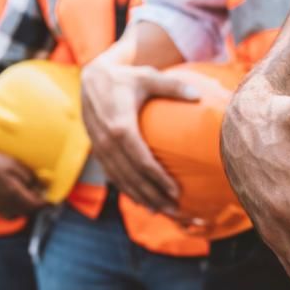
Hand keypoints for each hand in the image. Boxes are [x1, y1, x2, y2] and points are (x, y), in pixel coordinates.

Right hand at [0, 143, 46, 217]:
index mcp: (14, 193)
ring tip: (33, 200)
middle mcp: (7, 203)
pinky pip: (9, 214)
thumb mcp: (14, 165)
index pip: (36, 204)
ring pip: (19, 213)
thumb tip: (39, 187)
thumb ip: (28, 177)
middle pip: (28, 211)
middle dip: (38, 206)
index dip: (47, 202)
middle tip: (45, 198)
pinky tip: (18, 203)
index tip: (54, 199)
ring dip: (28, 209)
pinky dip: (17, 211)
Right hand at [80, 62, 199, 215]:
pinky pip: (113, 177)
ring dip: (141, 198)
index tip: (175, 191)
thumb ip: (173, 86)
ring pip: (121, 180)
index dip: (158, 179)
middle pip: (132, 176)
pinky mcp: (97, 151)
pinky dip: (127, 191)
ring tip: (161, 212)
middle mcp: (107, 141)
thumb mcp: (148, 77)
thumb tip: (198, 95)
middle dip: (153, 195)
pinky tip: (142, 202)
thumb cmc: (125, 78)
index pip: (141, 160)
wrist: (91, 79)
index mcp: (120, 126)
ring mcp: (100, 148)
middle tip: (175, 210)